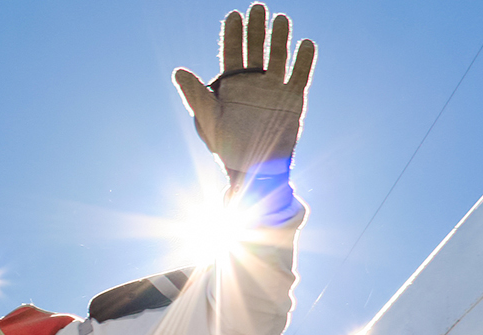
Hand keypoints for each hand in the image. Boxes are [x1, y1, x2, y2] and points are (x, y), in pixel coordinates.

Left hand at [173, 5, 314, 179]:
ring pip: (279, 57)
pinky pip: (300, 75)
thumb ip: (196, 95)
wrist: (255, 170)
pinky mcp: (293, 99)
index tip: (234, 15)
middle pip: (255, 50)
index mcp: (231, 87)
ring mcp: (274, 89)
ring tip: (281, 19)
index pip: (232, 54)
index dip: (233, 35)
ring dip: (280, 38)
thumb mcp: (209, 121)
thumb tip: (177, 71)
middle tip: (258, 7)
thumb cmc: (227, 149)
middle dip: (256, 29)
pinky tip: (305, 43)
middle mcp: (253, 84)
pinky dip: (304, 60)